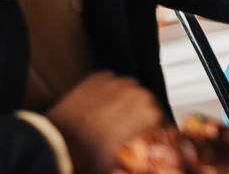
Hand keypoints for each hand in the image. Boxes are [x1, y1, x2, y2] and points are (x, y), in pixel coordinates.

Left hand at [45, 71, 162, 173]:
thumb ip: (144, 151)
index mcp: (151, 114)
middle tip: (120, 131)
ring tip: (105, 119)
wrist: (55, 146)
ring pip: (127, 91)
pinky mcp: (99, 78)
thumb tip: (147, 151)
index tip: (140, 137)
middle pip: (145, 102)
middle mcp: (139, 93)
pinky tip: (95, 109)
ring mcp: (118, 82)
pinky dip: (104, 94)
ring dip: (121, 102)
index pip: (160, 120)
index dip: (150, 131)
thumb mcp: (125, 161)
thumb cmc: (90, 157)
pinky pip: (108, 84)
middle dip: (135, 115)